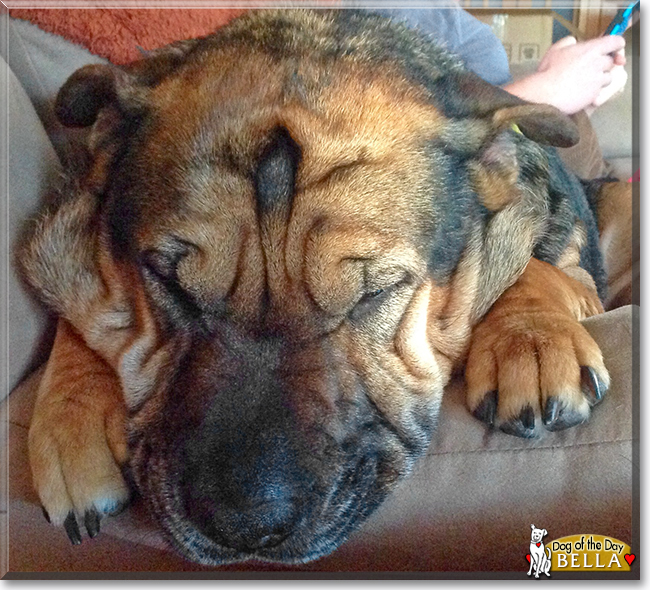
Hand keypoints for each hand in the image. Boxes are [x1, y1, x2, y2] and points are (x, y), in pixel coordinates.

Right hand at [505, 35, 626, 114]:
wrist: (545, 95)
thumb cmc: (548, 73)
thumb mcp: (556, 49)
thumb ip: (569, 41)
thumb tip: (575, 42)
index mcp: (591, 49)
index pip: (615, 42)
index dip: (616, 44)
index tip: (612, 47)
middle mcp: (598, 64)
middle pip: (610, 61)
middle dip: (602, 64)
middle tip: (589, 68)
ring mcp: (597, 81)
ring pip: (607, 78)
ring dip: (599, 79)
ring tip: (583, 82)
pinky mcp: (594, 95)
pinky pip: (599, 92)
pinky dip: (592, 92)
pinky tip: (580, 92)